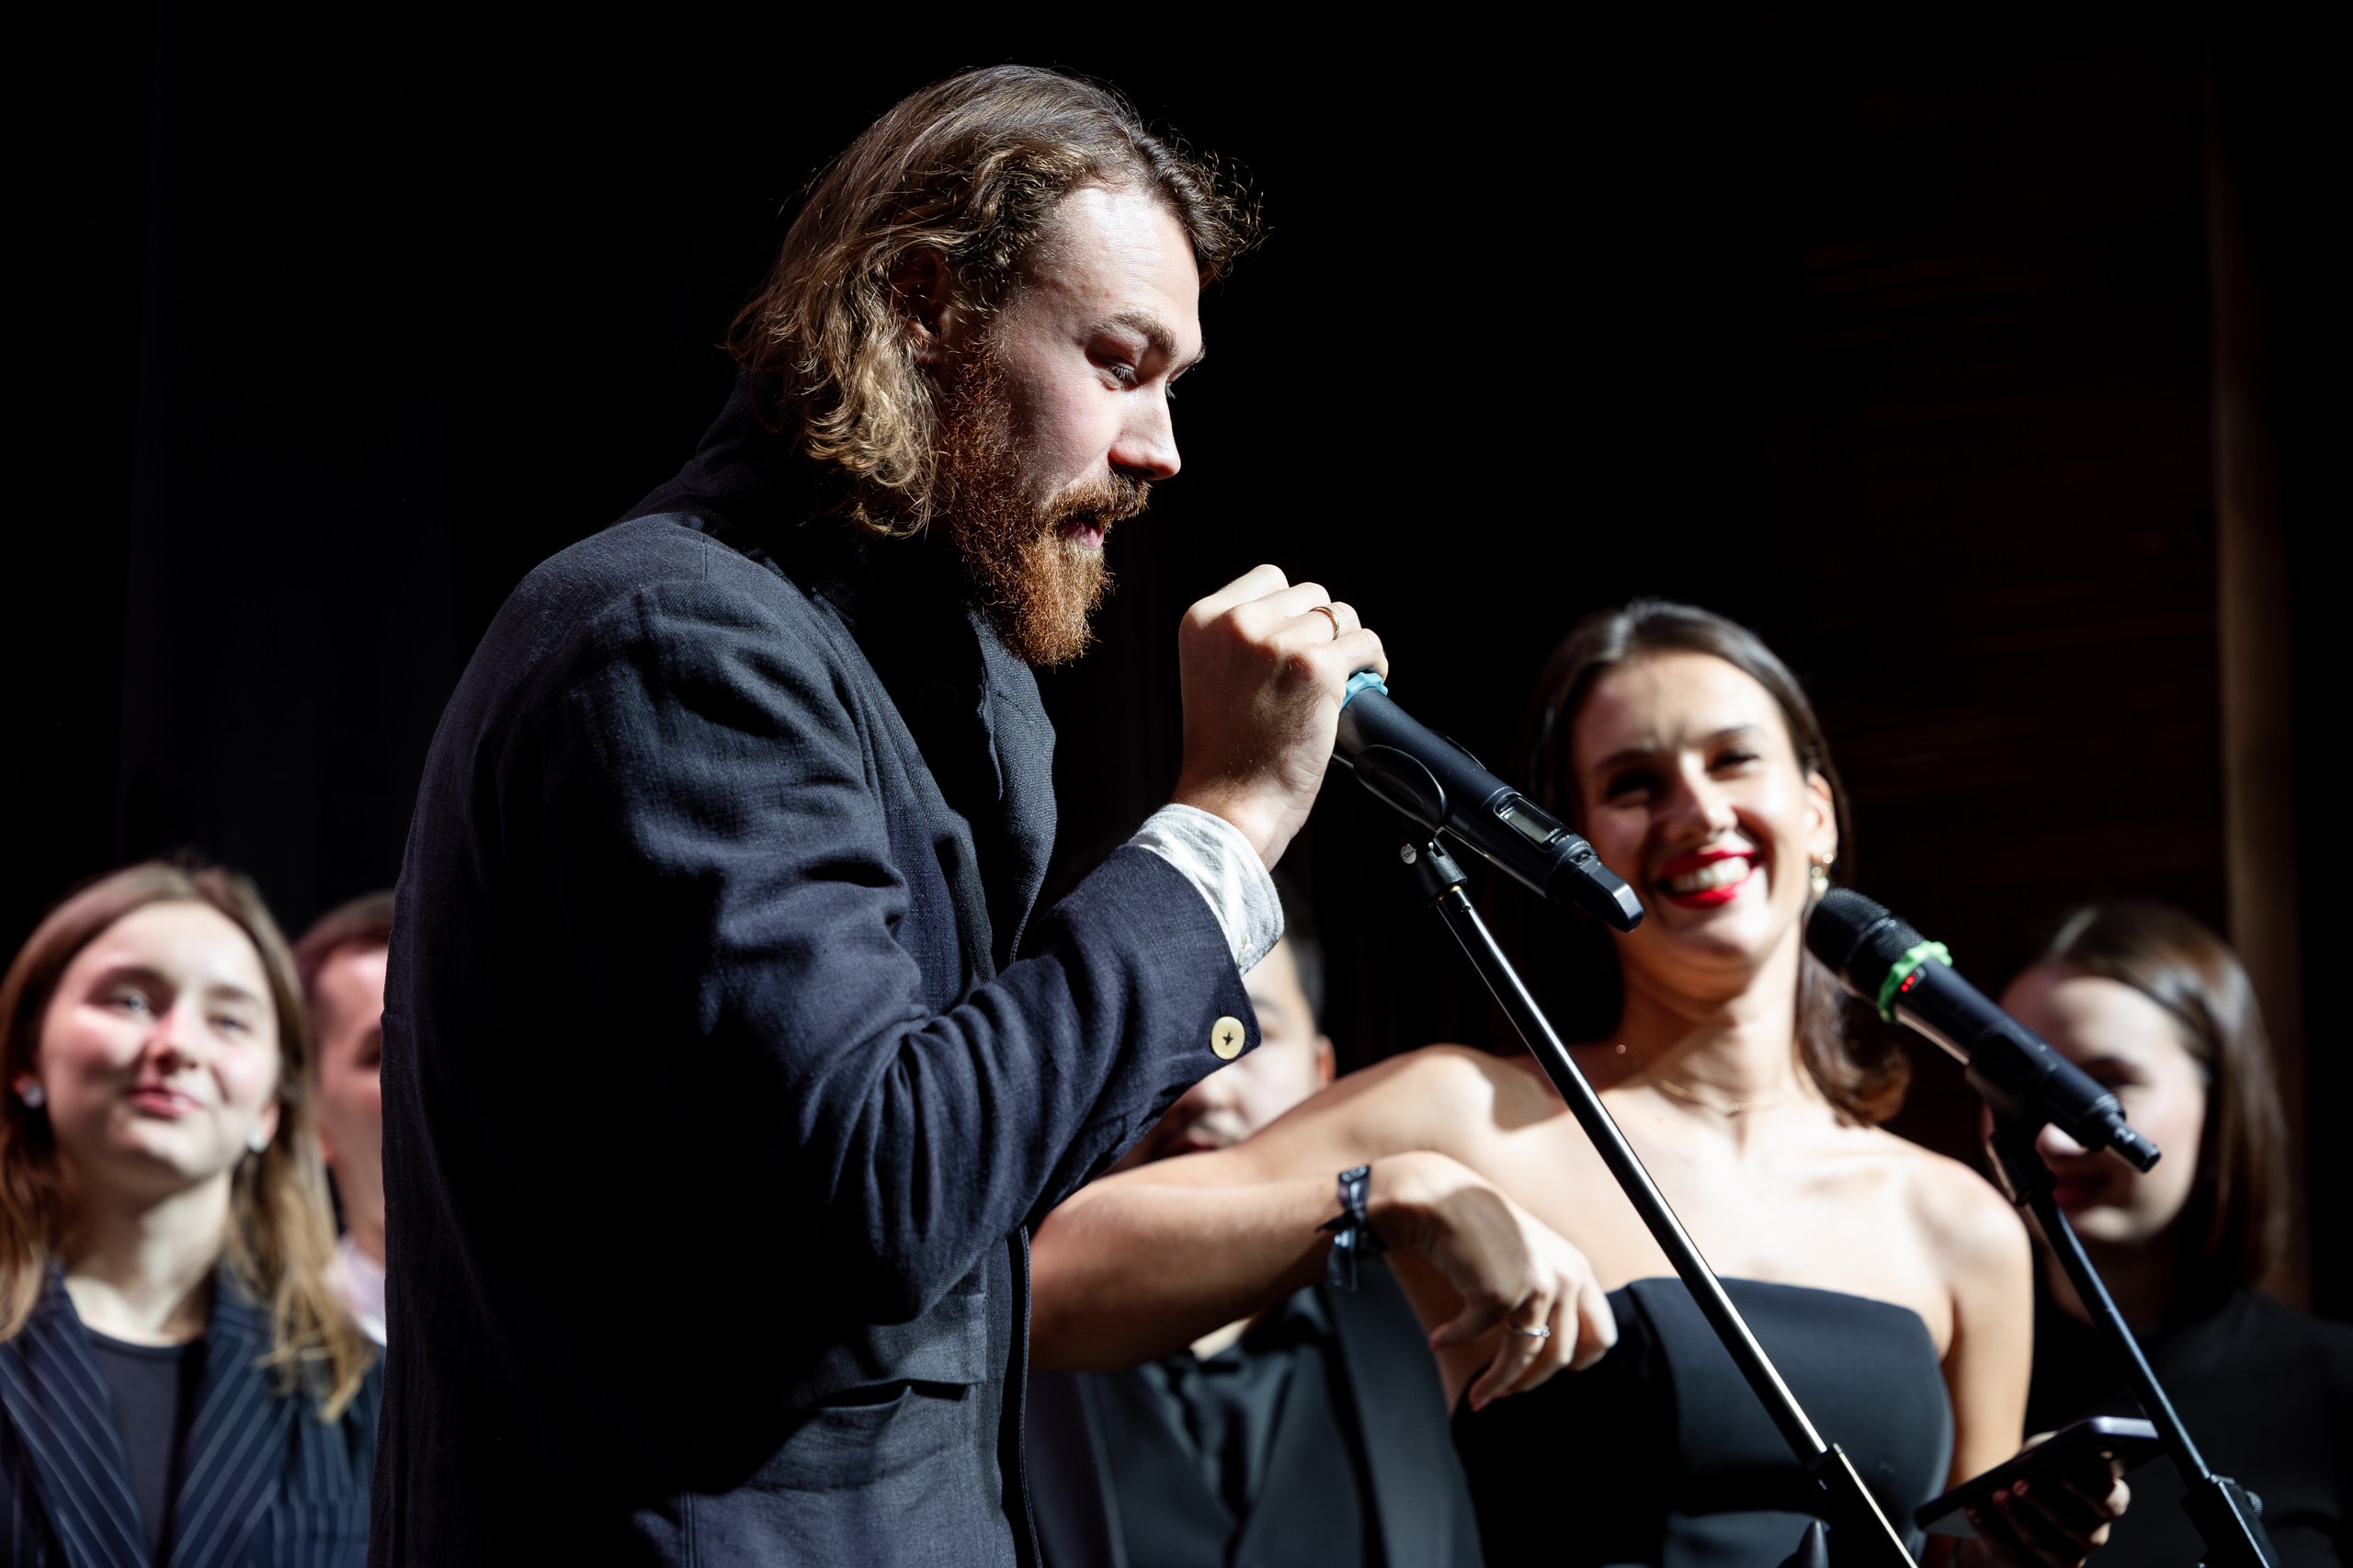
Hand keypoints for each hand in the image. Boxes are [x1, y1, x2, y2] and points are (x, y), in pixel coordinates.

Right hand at [1171, 564, 1386, 866]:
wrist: (1228, 802)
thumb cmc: (1224, 752)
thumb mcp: (1210, 674)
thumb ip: (1241, 638)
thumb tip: (1300, 616)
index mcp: (1204, 619)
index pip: (1269, 579)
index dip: (1291, 611)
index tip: (1296, 643)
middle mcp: (1238, 622)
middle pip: (1309, 594)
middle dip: (1320, 629)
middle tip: (1319, 669)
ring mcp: (1278, 642)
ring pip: (1341, 617)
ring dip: (1347, 646)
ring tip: (1342, 677)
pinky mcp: (1316, 666)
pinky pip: (1365, 644)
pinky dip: (1373, 663)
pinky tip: (1368, 682)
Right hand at [1370, 1150, 1615, 1408]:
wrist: (1440, 1196)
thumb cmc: (1478, 1226)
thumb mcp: (1531, 1256)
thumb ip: (1548, 1292)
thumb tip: (1543, 1350)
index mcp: (1578, 1269)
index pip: (1600, 1336)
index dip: (1574, 1363)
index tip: (1545, 1373)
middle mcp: (1567, 1277)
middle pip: (1563, 1357)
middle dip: (1532, 1384)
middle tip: (1506, 1395)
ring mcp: (1537, 1286)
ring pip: (1524, 1359)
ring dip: (1497, 1383)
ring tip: (1477, 1395)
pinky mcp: (1501, 1294)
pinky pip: (1477, 1335)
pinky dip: (1454, 1340)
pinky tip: (1438, 1339)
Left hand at [1958, 1438, 2130, 1567]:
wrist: (2009, 1507)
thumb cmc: (2036, 1471)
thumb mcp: (2046, 1452)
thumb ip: (2053, 1447)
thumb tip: (2047, 1452)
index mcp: (2103, 1504)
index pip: (2111, 1502)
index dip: (2090, 1490)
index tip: (2063, 1473)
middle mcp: (2091, 1536)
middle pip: (2071, 1523)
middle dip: (2043, 1501)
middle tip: (2019, 1482)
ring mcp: (2064, 1559)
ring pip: (2039, 1540)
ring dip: (2015, 1516)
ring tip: (1996, 1494)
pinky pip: (2009, 1552)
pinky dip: (1989, 1528)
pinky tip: (1973, 1508)